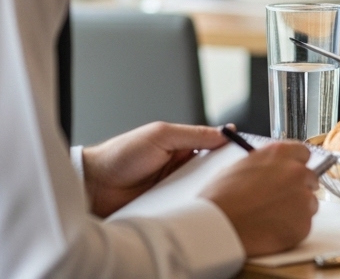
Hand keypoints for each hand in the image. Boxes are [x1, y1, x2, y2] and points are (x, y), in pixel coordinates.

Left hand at [82, 122, 228, 216]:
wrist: (94, 184)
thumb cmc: (122, 153)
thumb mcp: (161, 135)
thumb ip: (194, 134)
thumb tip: (225, 132)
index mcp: (182, 146)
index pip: (214, 147)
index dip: (230, 149)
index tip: (246, 154)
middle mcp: (180, 167)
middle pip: (212, 170)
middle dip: (221, 173)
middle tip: (232, 175)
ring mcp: (174, 188)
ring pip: (201, 189)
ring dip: (205, 190)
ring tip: (212, 190)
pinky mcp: (167, 206)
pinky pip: (186, 206)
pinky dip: (191, 205)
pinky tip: (195, 205)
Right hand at [201, 140, 318, 255]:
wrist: (215, 227)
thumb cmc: (220, 198)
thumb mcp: (239, 166)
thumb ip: (263, 165)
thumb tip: (269, 170)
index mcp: (280, 153)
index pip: (303, 153)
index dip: (295, 165)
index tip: (290, 173)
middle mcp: (296, 171)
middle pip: (309, 178)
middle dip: (298, 188)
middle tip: (279, 200)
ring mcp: (303, 198)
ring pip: (309, 203)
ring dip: (296, 210)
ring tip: (271, 218)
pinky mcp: (303, 224)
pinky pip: (303, 225)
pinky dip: (292, 229)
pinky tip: (272, 230)